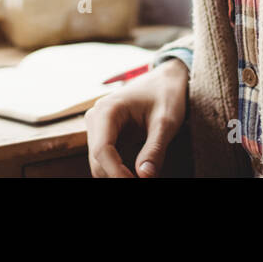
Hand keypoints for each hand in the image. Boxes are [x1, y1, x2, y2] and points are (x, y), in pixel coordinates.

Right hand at [85, 58, 188, 177]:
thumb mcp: (166, 122)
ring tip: (144, 175)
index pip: (102, 150)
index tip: (138, 181)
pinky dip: (120, 171)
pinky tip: (138, 171)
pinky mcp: (105, 134)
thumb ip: (155, 149)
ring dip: (118, 175)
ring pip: (100, 164)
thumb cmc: (167, 95)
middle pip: (98, 161)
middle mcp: (96, 118)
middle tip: (146, 179)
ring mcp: (98, 127)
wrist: (166, 80)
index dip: (117, 173)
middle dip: (118, 176)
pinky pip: (106, 160)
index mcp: (107, 110)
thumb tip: (144, 177)